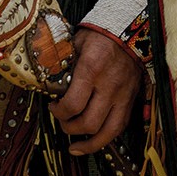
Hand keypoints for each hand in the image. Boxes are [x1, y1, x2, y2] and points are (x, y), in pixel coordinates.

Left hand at [50, 27, 142, 155]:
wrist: (130, 30)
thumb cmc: (98, 36)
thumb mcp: (75, 43)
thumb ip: (62, 62)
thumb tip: (45, 79)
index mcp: (91, 69)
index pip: (72, 104)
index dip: (58, 112)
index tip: (52, 106)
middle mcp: (108, 86)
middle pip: (87, 122)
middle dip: (69, 127)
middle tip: (61, 120)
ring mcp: (122, 96)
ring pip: (106, 132)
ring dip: (87, 142)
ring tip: (74, 144)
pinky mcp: (131, 100)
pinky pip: (119, 128)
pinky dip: (105, 140)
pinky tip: (92, 144)